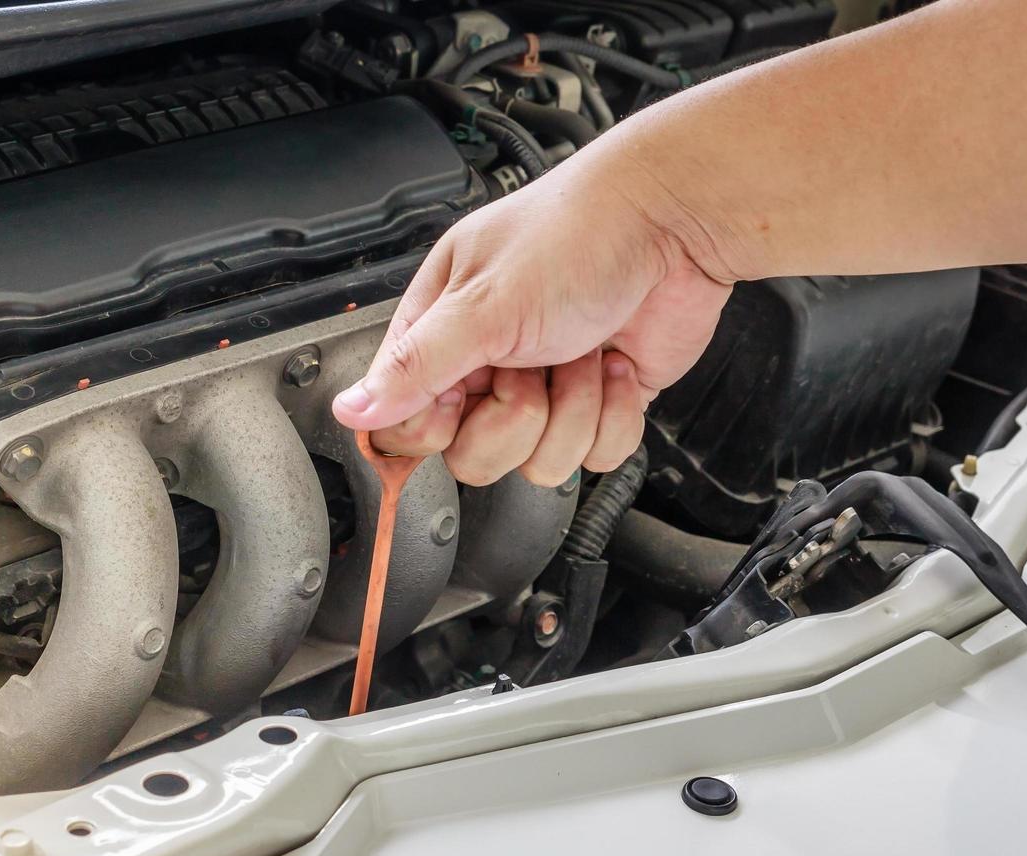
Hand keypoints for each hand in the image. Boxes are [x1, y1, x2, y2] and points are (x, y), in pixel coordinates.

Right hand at [331, 146, 732, 485]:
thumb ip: (414, 368)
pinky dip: (613, 414)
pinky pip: (595, 457)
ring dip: (572, 409)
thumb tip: (350, 408)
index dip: (430, 427)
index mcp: (441, 330)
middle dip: (515, 417)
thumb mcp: (482, 305)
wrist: (675, 221)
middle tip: (531, 363)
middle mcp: (488, 363)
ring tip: (582, 350)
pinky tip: (614, 363)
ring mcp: (545, 387)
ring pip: (538, 464)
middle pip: (472, 456)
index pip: (404, 420)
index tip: (459, 396)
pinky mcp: (598, 404)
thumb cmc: (578, 234)